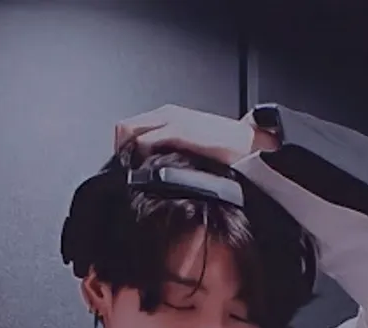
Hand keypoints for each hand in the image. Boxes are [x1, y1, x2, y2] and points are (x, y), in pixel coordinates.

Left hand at [114, 104, 276, 165]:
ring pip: (129, 131)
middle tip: (126, 172)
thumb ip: (171, 151)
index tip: (126, 167)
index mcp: (169, 116)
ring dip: (127, 153)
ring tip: (135, 172)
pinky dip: (138, 156)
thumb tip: (152, 167)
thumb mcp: (191, 147)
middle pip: (124, 128)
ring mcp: (171, 120)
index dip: (123, 148)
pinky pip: (144, 141)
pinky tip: (144, 171)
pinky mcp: (178, 130)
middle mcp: (167, 114)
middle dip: (121, 151)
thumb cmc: (224, 148)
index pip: (131, 127)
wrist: (246, 145)